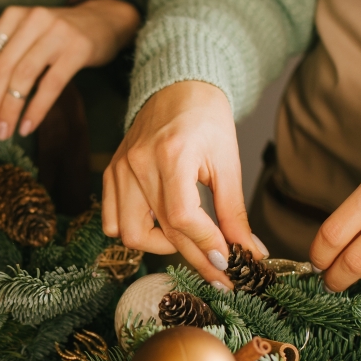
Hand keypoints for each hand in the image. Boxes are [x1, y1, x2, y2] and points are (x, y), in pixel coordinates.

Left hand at [0, 0, 139, 142]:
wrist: (105, 20)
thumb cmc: (58, 37)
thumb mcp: (27, 37)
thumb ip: (4, 58)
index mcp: (10, 18)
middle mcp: (30, 21)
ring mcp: (55, 33)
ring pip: (22, 78)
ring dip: (9, 112)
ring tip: (3, 134)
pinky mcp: (77, 49)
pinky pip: (51, 85)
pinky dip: (36, 109)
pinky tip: (27, 127)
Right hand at [102, 81, 264, 289]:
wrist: (177, 86)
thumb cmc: (206, 118)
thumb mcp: (228, 162)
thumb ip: (233, 210)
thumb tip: (249, 252)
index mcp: (172, 154)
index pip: (182, 217)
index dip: (206, 245)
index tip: (229, 263)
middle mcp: (139, 163)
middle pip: (161, 231)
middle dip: (194, 258)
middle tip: (220, 273)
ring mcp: (120, 169)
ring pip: (129, 233)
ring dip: (160, 248)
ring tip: (188, 243)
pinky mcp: (111, 173)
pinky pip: (112, 220)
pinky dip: (134, 233)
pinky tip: (161, 229)